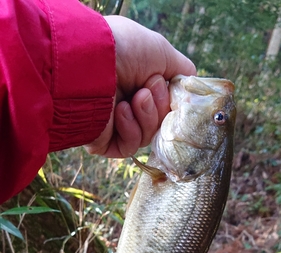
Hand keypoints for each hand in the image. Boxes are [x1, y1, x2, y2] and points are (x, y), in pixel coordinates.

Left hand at [85, 16, 195, 157]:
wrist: (91, 63)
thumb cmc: (124, 50)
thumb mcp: (161, 52)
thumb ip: (181, 71)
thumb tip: (192, 85)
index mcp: (138, 84)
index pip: (166, 105)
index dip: (171, 100)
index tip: (169, 87)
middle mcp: (127, 104)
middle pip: (160, 122)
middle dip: (159, 106)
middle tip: (147, 89)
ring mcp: (115, 124)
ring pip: (148, 136)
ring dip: (147, 116)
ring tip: (136, 98)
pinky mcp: (104, 142)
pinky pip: (130, 147)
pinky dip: (131, 129)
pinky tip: (121, 111)